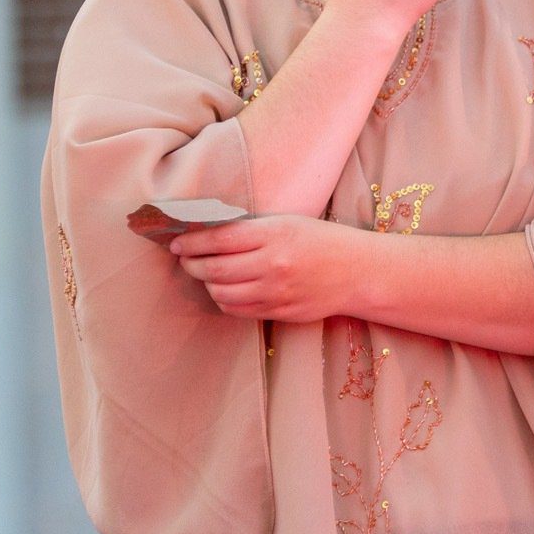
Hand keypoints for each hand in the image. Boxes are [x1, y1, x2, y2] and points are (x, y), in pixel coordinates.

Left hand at [173, 215, 358, 322]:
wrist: (357, 272)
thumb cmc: (321, 240)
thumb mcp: (288, 222)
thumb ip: (251, 230)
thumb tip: (207, 235)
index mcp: (274, 234)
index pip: (219, 239)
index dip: (191, 242)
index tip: (176, 242)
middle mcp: (273, 264)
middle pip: (214, 269)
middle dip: (192, 264)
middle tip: (184, 258)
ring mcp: (275, 292)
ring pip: (222, 293)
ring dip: (206, 283)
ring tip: (205, 274)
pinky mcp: (279, 312)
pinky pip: (238, 310)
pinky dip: (224, 300)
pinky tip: (225, 290)